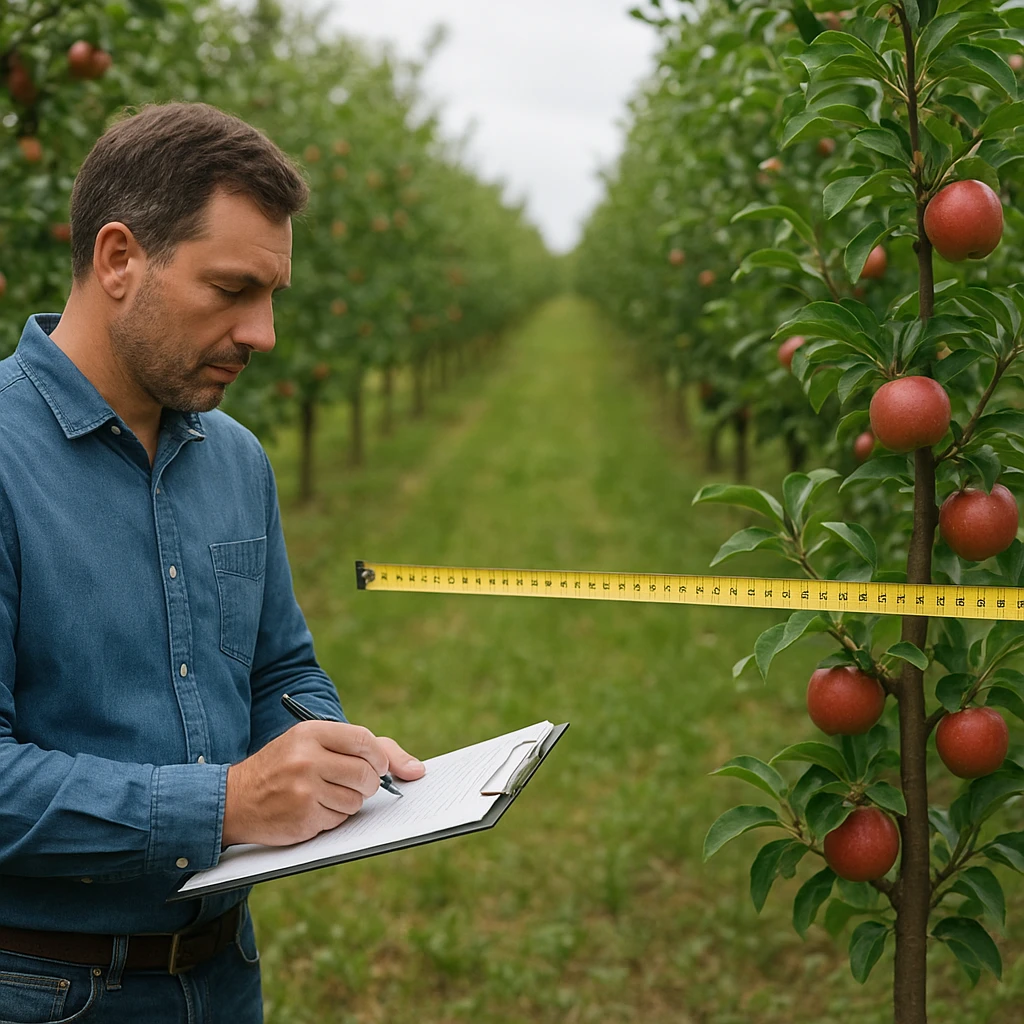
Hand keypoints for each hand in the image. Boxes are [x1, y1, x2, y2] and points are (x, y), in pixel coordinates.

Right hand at [222, 721, 420, 846]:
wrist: (235, 798)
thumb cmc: (285, 766)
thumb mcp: (315, 744)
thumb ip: (369, 748)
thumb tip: (417, 770)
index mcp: (311, 733)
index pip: (364, 740)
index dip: (378, 758)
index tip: (378, 767)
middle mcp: (307, 758)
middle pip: (366, 774)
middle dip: (368, 784)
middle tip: (353, 784)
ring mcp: (303, 789)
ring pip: (356, 801)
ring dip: (349, 803)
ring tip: (325, 795)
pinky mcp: (303, 817)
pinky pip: (339, 820)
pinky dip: (333, 818)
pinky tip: (312, 809)